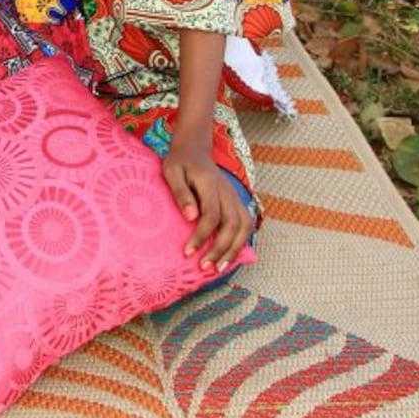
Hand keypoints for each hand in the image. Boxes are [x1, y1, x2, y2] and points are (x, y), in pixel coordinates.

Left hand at [162, 135, 253, 272]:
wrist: (194, 150)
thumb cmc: (179, 162)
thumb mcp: (172, 171)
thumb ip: (181, 193)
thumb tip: (190, 218)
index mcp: (210, 183)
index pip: (211, 215)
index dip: (201, 236)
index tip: (188, 252)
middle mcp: (227, 191)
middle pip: (232, 224)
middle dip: (219, 249)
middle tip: (204, 267)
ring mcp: (234, 196)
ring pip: (244, 227)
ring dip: (234, 249)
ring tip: (219, 268)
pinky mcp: (236, 201)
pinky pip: (246, 224)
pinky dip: (241, 242)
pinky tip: (230, 255)